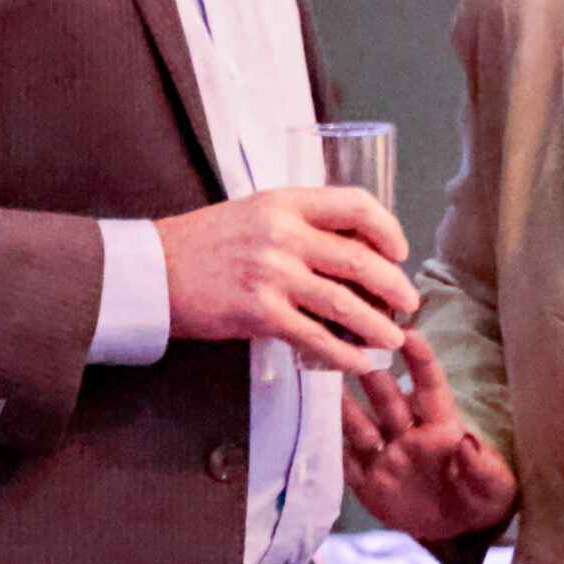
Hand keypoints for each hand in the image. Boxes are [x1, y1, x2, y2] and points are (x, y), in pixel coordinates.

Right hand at [155, 187, 418, 372]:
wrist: (154, 270)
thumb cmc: (205, 243)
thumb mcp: (255, 214)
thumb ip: (298, 225)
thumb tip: (349, 253)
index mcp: (286, 202)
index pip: (355, 205)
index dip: (387, 228)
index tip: (399, 250)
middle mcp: (283, 233)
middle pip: (358, 258)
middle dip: (394, 285)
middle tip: (409, 303)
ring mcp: (272, 273)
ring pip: (343, 301)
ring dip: (376, 325)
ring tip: (393, 339)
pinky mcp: (259, 312)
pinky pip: (315, 336)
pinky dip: (343, 353)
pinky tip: (358, 362)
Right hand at [342, 331, 518, 540]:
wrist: (458, 534)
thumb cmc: (482, 498)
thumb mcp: (494, 487)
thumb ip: (483, 467)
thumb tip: (470, 444)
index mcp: (442, 426)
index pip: (430, 386)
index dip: (420, 359)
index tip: (407, 333)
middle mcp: (409, 433)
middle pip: (386, 396)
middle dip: (369, 369)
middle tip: (349, 343)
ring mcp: (386, 456)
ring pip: (359, 423)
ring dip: (342, 402)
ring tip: (321, 377)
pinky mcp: (368, 482)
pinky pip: (345, 460)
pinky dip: (328, 444)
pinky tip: (310, 425)